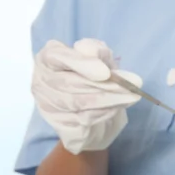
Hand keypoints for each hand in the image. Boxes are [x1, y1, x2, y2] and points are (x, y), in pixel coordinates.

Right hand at [32, 38, 141, 154]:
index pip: (59, 57)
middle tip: (133, 85)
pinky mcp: (59, 124)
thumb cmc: (96, 75)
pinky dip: (105, 112)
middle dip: (105, 85)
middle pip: (70, 83)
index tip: (105, 72)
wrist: (94, 108)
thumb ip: (96, 51)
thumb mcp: (100, 58)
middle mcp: (42, 81)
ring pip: (78, 102)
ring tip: (132, 96)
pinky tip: (119, 107)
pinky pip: (83, 118)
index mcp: (48, 58)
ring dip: (109, 100)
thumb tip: (93, 52)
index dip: (82, 64)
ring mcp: (48, 105)